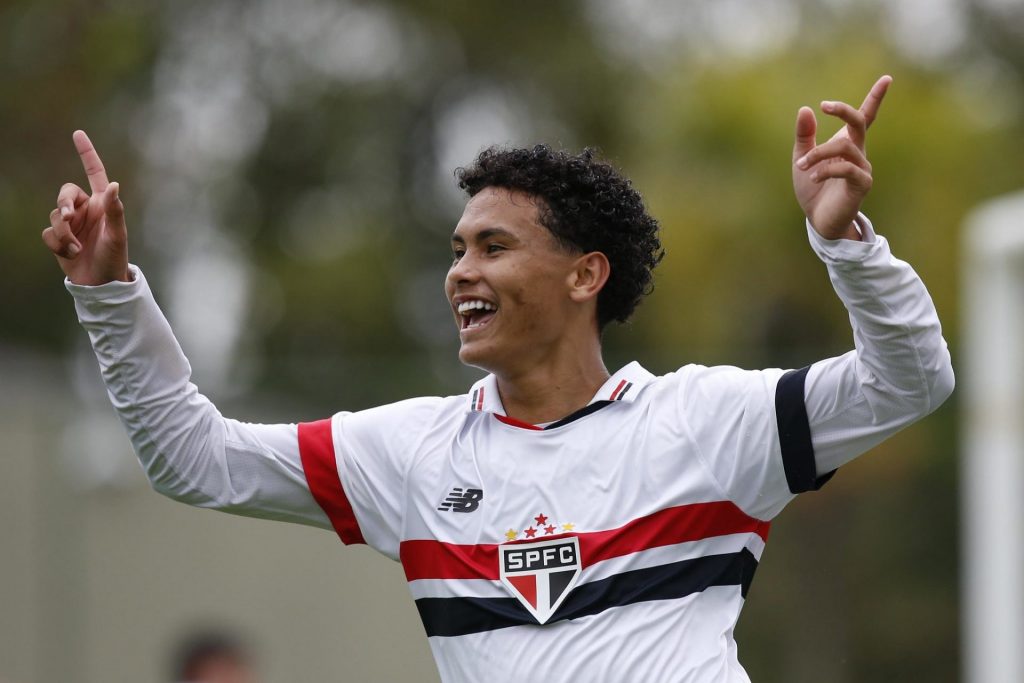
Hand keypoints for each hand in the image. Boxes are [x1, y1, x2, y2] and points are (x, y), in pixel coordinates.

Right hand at [42, 130, 129, 284]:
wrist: (102, 283)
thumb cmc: (115, 258)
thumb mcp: (118, 235)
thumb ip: (115, 210)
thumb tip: (114, 185)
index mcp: (102, 204)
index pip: (94, 173)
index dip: (86, 153)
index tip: (78, 133)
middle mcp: (86, 210)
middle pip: (65, 194)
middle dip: (64, 204)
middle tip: (69, 217)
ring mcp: (72, 224)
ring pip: (55, 216)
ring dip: (64, 233)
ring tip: (77, 248)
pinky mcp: (60, 238)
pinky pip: (49, 233)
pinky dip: (58, 244)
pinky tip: (71, 254)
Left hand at [792, 75, 891, 239]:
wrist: (818, 220)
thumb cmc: (812, 190)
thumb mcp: (802, 159)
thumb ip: (804, 136)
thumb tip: (805, 109)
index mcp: (846, 144)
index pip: (865, 117)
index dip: (876, 98)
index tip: (886, 78)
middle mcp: (858, 153)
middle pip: (859, 123)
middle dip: (843, 111)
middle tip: (824, 106)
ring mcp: (863, 168)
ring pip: (844, 146)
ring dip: (818, 153)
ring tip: (801, 166)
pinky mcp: (862, 184)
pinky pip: (846, 168)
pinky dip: (826, 169)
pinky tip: (812, 177)